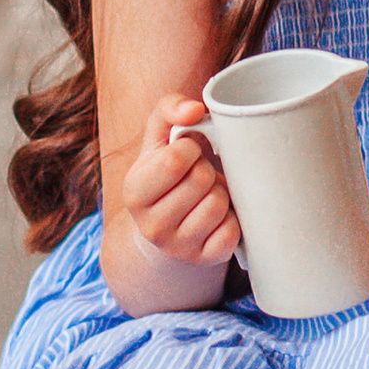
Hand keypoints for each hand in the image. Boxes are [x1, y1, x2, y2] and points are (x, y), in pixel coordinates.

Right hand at [118, 96, 240, 265]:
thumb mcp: (159, 138)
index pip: (177, 158)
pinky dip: (231, 217)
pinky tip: (216, 216)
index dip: (190, 148)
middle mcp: (151, 226)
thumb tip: (195, 109)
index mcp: (134, 191)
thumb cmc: (166, 172)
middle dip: (206, 170)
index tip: (186, 154)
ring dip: (220, 192)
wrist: (166, 226)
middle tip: (197, 176)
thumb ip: (169, 109)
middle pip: (202, 179)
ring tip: (205, 194)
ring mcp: (178, 248)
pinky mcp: (205, 260)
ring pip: (219, 204)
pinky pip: (233, 229)